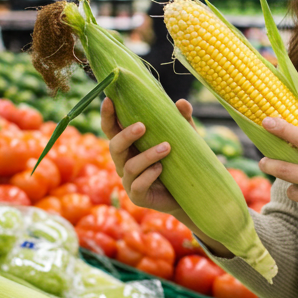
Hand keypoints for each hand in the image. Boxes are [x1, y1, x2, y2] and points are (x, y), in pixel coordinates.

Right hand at [102, 96, 195, 217]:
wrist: (190, 192)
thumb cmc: (180, 160)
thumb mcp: (183, 138)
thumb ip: (181, 120)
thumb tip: (181, 103)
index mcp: (129, 145)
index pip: (111, 129)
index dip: (107, 116)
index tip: (109, 100)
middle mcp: (124, 162)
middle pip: (114, 147)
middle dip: (126, 135)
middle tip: (143, 126)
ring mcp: (129, 181)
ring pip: (129, 166)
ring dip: (147, 155)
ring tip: (167, 147)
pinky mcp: (137, 197)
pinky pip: (138, 185)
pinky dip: (149, 175)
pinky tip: (161, 169)